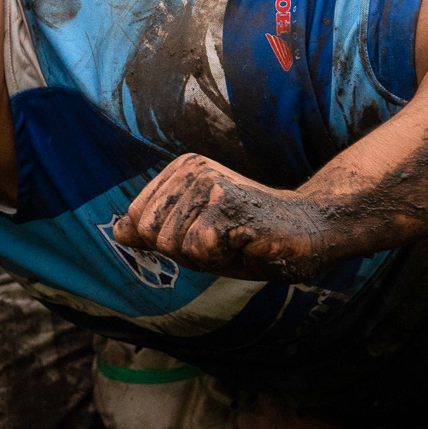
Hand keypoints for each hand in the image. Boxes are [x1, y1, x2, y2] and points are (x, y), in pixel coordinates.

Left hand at [116, 154, 330, 279]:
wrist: (310, 231)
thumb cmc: (250, 237)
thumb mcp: (194, 237)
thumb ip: (155, 232)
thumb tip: (117, 231)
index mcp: (180, 170)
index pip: (138, 222)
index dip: (171, 243)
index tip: (207, 235)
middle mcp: (191, 169)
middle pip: (152, 235)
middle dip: (185, 253)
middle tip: (223, 242)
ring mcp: (209, 182)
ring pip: (173, 245)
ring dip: (205, 258)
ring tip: (235, 241)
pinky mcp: (228, 203)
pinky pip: (198, 250)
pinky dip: (221, 259)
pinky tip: (247, 243)